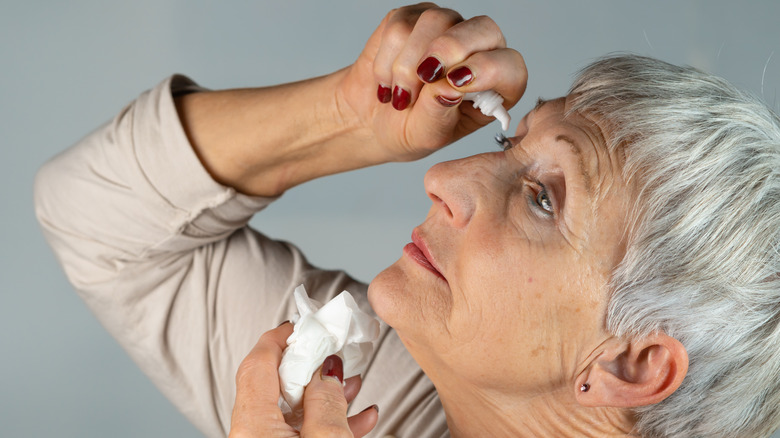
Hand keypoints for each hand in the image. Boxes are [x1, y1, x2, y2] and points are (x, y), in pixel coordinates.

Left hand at [228, 323, 377, 437]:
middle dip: (311, 365)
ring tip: (353, 382)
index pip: (258, 363)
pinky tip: (360, 416)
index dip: (282, 337)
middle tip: (334, 349)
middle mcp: (253, 435)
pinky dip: (328, 421)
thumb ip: (326, 399)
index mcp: (253, 425)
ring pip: (294, 411)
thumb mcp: (328, 437)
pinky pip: (303, 433)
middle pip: (276, 385)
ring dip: (325, 393)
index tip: (306, 323)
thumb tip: (328, 369)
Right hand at [337, 3, 527, 161]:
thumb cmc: (411, 129)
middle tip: (425, 75)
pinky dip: (387, 59)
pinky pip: (401, 25)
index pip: (509, 64)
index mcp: (495, 84)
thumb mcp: (429, 134)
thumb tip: (445, 87)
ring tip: (400, 95)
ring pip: (436, 21)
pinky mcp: (412, 19)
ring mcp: (446, 29)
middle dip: (451, 48)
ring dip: (409, 63)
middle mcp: (477, 50)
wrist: (374, 121)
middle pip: (482, 27)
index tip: (456, 83)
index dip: (487, 68)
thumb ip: (440, 112)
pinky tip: (386, 81)